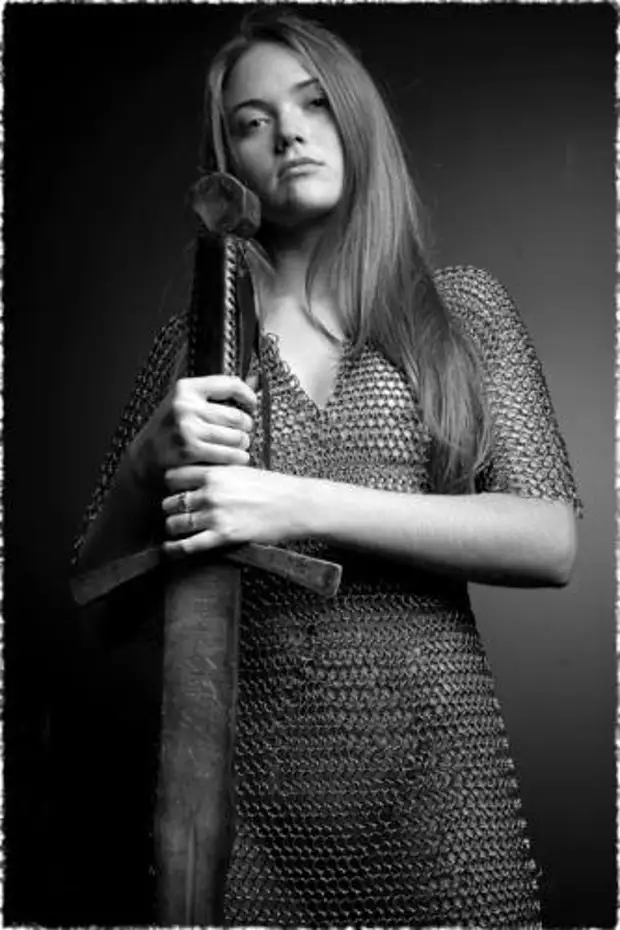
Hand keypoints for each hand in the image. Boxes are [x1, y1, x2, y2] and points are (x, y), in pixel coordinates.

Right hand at [129, 375, 257, 484]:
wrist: (145, 458)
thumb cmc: (170, 430)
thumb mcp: (188, 404)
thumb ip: (218, 394)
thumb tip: (255, 380)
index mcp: (186, 389)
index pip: (230, 384)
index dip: (248, 395)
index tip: (252, 404)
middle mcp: (186, 406)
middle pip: (238, 417)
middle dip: (245, 428)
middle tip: (241, 433)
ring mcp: (187, 428)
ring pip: (237, 437)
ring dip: (242, 445)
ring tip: (236, 447)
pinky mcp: (190, 451)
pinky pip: (230, 454)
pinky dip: (237, 458)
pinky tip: (234, 458)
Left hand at [161, 465, 306, 554]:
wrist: (296, 505)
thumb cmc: (274, 487)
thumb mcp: (242, 471)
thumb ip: (218, 475)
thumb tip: (201, 480)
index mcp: (215, 472)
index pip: (173, 476)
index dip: (170, 484)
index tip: (173, 490)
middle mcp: (210, 492)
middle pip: (170, 501)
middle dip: (169, 508)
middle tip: (173, 512)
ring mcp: (215, 515)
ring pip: (176, 522)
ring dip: (173, 527)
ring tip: (175, 529)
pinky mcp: (223, 535)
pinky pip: (188, 544)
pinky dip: (174, 549)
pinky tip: (170, 549)